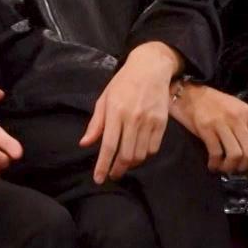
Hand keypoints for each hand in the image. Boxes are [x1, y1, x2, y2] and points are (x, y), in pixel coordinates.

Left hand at [80, 43, 180, 183]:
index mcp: (115, 111)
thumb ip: (96, 123)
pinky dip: (145, 156)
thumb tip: (84, 144)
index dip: (103, 165)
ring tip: (124, 164)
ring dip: (131, 165)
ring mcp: (149, 121)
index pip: (108, 145)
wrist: (151, 68)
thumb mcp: (104, 99)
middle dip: (117, 170)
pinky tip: (138, 154)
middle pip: (126, 155)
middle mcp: (133, 118)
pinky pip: (153, 148)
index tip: (99, 179)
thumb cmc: (123, 83)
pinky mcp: (162, 123)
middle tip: (112, 175)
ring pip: (140, 155)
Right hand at [170, 82, 247, 178]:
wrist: (189, 93)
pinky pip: (216, 152)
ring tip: (224, 168)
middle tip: (237, 171)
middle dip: (244, 167)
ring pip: (235, 154)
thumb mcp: (238, 112)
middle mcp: (237, 118)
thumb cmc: (215, 104)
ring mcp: (221, 122)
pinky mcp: (205, 127)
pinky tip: (212, 165)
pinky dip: (215, 164)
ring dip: (230, 167)